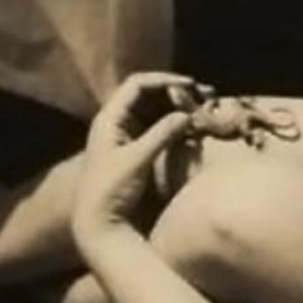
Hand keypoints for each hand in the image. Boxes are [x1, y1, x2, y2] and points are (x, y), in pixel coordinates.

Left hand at [73, 73, 196, 248]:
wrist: (100, 222)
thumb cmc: (112, 189)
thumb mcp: (138, 159)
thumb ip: (162, 134)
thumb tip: (185, 114)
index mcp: (110, 118)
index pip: (137, 85)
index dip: (164, 80)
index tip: (190, 85)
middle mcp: (117, 122)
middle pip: (147, 95)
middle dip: (174, 91)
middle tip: (202, 96)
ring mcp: (126, 136)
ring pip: (154, 111)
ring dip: (176, 107)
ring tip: (200, 108)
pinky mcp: (136, 151)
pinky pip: (157, 128)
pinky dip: (174, 124)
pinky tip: (191, 127)